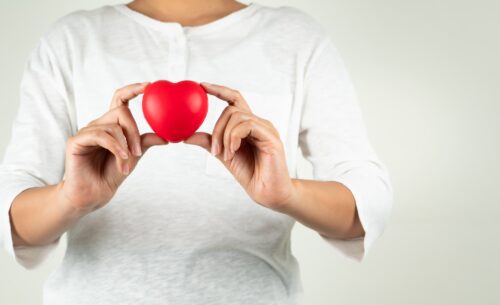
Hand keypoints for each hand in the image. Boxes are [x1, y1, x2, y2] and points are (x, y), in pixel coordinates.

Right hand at [60, 83, 167, 214]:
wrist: (95, 194)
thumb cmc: (112, 174)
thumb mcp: (134, 156)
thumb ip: (145, 142)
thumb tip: (166, 137)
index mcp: (111, 125)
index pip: (120, 100)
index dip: (133, 90)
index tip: (149, 86)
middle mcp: (97, 124)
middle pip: (120, 111)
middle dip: (134, 130)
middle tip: (138, 151)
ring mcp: (86, 132)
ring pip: (112, 125)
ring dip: (125, 145)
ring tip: (128, 161)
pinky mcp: (76, 141)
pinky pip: (101, 135)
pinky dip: (115, 147)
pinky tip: (122, 159)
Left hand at [185, 83, 296, 211]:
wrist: (267, 192)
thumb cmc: (250, 174)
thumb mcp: (224, 155)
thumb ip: (210, 142)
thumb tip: (187, 135)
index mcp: (249, 125)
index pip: (235, 99)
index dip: (219, 90)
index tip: (201, 86)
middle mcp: (259, 123)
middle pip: (232, 109)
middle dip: (217, 128)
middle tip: (214, 150)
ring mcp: (266, 128)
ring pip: (237, 116)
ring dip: (224, 136)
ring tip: (225, 155)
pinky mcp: (271, 136)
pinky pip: (246, 125)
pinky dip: (234, 138)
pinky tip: (233, 152)